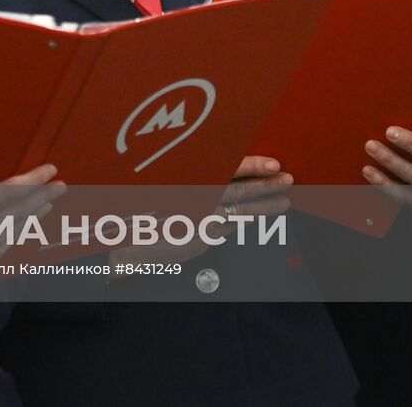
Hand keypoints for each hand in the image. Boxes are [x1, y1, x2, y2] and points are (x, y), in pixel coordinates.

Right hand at [0, 146, 64, 306]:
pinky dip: (16, 236)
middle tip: (62, 186)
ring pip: (12, 233)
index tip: (51, 170)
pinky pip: (1, 249)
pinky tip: (18, 231)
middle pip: (18, 215)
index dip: (32, 181)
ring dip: (31, 218)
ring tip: (46, 206)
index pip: (7, 194)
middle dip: (42, 199)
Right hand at [108, 155, 291, 270]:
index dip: (252, 166)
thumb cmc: (137, 212)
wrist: (124, 246)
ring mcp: (201, 221)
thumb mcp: (160, 186)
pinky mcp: (202, 238)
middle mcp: (196, 200)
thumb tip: (210, 172)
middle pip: (239, 191)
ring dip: (264, 206)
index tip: (272, 164)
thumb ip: (185, 178)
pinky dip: (244, 221)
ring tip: (284, 202)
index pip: (226, 169)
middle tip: (287, 180)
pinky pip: (228, 226)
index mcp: (188, 181)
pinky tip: (256, 219)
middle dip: (266, 185)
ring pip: (240, 211)